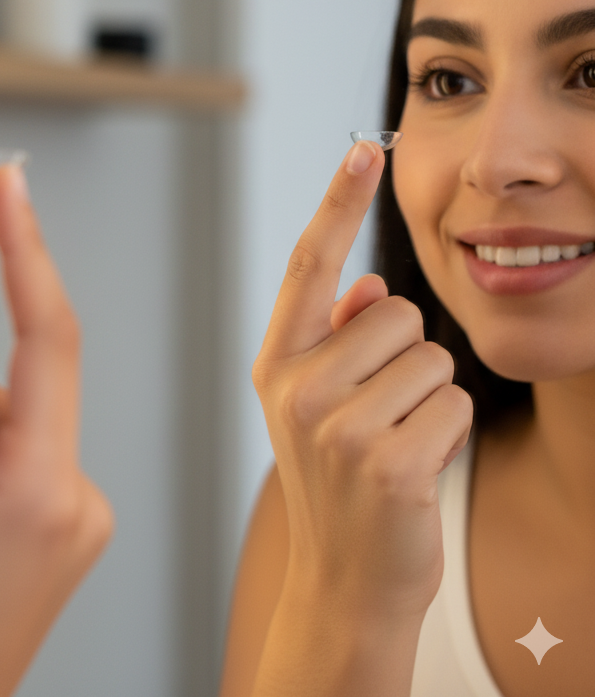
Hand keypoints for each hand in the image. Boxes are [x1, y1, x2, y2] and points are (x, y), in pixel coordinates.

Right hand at [252, 141, 472, 623]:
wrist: (344, 579)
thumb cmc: (338, 479)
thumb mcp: (318, 403)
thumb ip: (335, 336)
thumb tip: (372, 284)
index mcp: (277, 363)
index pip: (310, 266)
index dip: (338, 203)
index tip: (362, 151)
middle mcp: (295, 387)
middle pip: (397, 314)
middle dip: (406, 357)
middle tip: (380, 412)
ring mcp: (336, 428)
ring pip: (432, 359)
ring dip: (430, 398)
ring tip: (395, 442)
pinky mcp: (386, 462)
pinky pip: (453, 405)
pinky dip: (449, 433)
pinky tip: (416, 470)